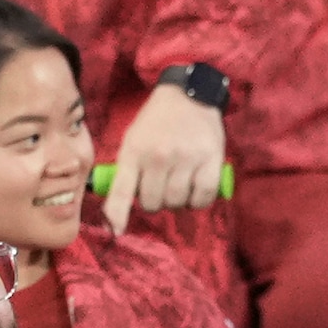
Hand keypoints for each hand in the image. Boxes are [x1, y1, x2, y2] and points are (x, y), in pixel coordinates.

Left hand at [111, 80, 230, 224]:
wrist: (189, 95)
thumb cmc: (156, 121)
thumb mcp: (133, 139)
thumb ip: (127, 171)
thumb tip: (116, 210)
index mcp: (134, 150)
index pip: (123, 190)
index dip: (117, 214)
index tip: (116, 231)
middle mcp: (159, 156)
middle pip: (153, 203)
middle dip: (155, 202)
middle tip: (161, 188)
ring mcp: (186, 159)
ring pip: (177, 202)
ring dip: (177, 202)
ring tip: (179, 186)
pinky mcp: (211, 161)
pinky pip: (203, 197)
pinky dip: (198, 201)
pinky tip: (195, 189)